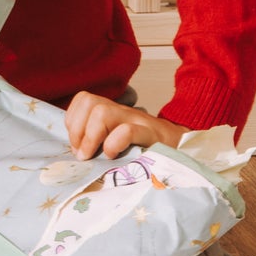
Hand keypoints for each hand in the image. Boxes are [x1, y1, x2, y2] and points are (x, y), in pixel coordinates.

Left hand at [65, 91, 186, 159]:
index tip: (76, 145)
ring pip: (102, 112)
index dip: (73, 120)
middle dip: (77, 128)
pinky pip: (127, 131)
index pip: (83, 99)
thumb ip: (100, 142)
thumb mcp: (120, 143)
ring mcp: (137, 121)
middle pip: (89, 101)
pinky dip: (114, 144)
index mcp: (113, 112)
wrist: (183, 150)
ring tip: (92, 156)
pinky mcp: (151, 135)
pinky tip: (113, 156)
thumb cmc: (147, 150)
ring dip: (91, 136)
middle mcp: (122, 112)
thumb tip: (76, 154)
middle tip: (82, 153)